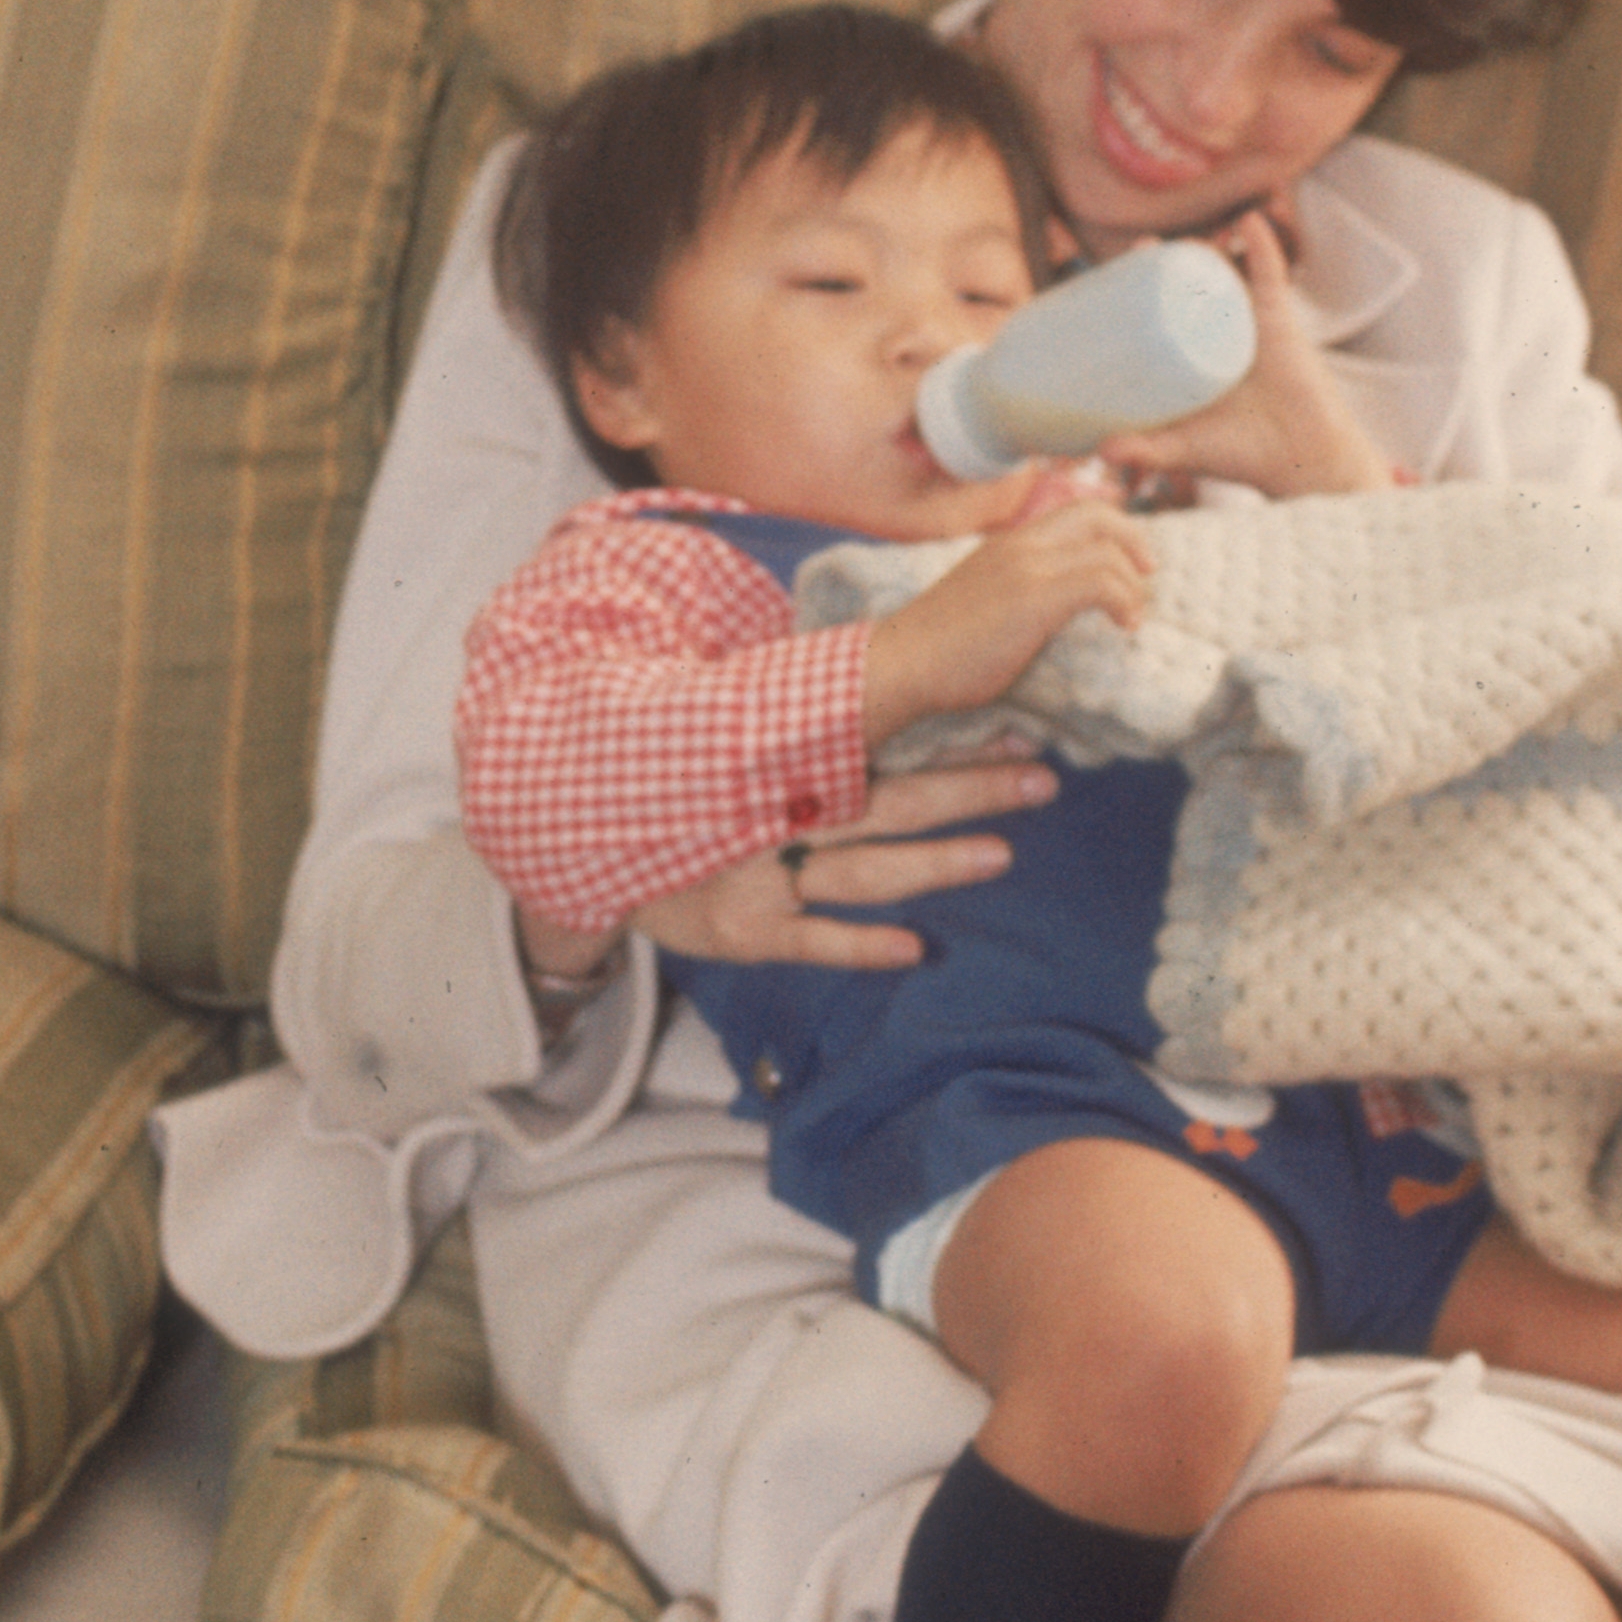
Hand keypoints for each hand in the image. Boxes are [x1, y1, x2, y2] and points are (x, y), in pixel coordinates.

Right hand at [541, 757, 1057, 977]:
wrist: (580, 841)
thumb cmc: (673, 785)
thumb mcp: (720, 730)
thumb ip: (788, 711)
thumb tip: (872, 672)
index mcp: (780, 762)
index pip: (880, 744)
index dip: (947, 738)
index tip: (1012, 721)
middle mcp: (776, 816)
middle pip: (889, 804)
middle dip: (968, 791)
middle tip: (1041, 777)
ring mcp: (759, 877)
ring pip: (863, 871)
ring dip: (934, 863)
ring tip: (1001, 853)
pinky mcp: (741, 932)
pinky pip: (810, 942)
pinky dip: (862, 947)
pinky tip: (916, 949)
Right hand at [861, 490, 1151, 738]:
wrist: (900, 662)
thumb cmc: (937, 649)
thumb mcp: (985, 602)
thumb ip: (1021, 592)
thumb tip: (1057, 612)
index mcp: (1008, 543)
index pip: (1075, 511)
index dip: (1114, 530)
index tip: (1129, 564)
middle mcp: (1019, 544)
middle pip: (1098, 514)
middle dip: (1134, 542)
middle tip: (1146, 576)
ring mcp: (1027, 566)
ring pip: (1107, 551)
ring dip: (1133, 585)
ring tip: (1131, 617)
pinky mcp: (1034, 596)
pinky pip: (1101, 581)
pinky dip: (1124, 601)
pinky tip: (1123, 625)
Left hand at [1097, 209, 1398, 498]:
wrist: (1301, 459)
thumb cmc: (1239, 457)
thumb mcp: (1182, 450)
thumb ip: (1144, 452)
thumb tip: (1099, 451)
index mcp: (1186, 362)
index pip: (1154, 318)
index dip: (1134, 294)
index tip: (1109, 275)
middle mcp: (1212, 339)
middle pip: (1184, 290)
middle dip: (1164, 266)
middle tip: (1142, 248)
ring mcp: (1245, 326)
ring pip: (1222, 277)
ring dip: (1203, 252)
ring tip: (1183, 241)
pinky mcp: (1279, 319)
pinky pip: (1270, 274)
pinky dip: (1261, 246)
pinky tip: (1248, 221)